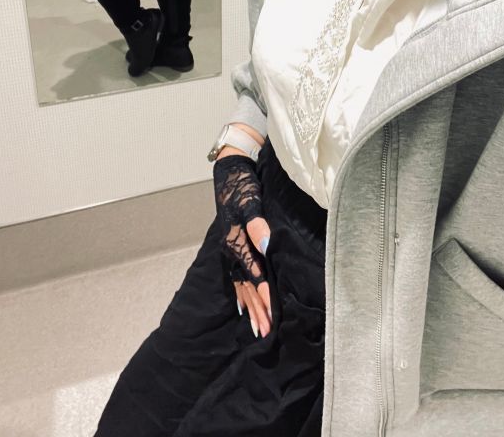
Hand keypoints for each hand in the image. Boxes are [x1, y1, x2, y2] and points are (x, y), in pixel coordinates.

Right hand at [213, 153, 272, 337]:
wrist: (230, 171)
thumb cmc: (242, 185)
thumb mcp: (251, 201)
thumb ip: (257, 224)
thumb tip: (267, 246)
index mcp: (236, 242)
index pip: (253, 274)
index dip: (263, 294)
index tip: (273, 314)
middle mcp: (231, 249)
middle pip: (246, 285)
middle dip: (257, 308)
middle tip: (267, 333)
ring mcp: (231, 249)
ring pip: (241, 283)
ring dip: (251, 305)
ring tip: (259, 327)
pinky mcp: (233, 245)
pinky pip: (236, 276)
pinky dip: (242, 293)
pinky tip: (245, 306)